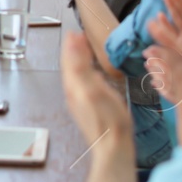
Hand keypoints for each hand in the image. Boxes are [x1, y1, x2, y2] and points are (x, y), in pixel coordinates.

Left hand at [60, 32, 133, 161]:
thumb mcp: (94, 89)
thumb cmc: (109, 121)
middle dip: (72, 52)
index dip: (71, 46)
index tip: (74, 33)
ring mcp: (79, 102)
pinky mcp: (87, 109)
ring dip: (77, 61)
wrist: (113, 149)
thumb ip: (81, 68)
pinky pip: (81, 85)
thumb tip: (72, 47)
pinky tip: (91, 75)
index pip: (69, 60)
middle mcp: (73, 94)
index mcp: (74, 87)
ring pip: (74, 76)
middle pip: (69, 67)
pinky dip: (83, 73)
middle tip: (77, 38)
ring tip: (82, 51)